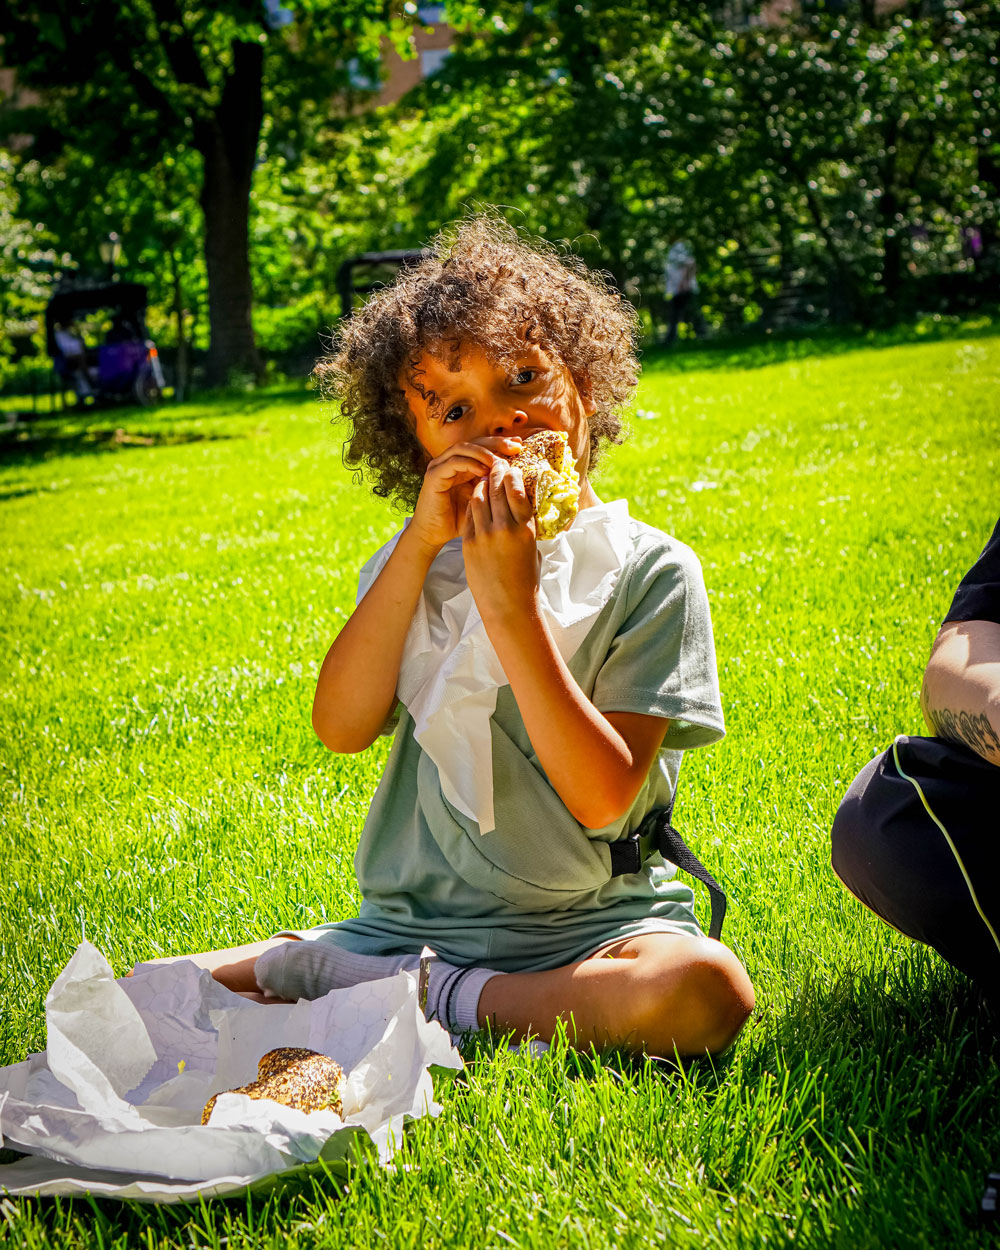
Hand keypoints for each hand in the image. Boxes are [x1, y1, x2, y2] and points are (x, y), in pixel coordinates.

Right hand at [410, 438, 521, 553]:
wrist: (434, 535)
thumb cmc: (459, 521)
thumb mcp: (483, 501)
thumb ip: (495, 488)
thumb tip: (520, 478)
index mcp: (463, 464)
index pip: (483, 446)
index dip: (501, 444)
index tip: (520, 447)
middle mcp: (450, 461)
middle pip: (475, 441)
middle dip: (496, 443)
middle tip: (514, 447)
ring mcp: (440, 466)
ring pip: (464, 447)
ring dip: (483, 452)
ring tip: (499, 461)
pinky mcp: (434, 475)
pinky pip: (454, 462)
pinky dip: (470, 463)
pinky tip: (484, 471)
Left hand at [462, 458, 538, 625]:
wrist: (508, 606)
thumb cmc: (525, 579)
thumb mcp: (532, 547)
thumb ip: (525, 525)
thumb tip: (521, 506)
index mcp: (525, 528)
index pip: (516, 489)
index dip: (512, 474)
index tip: (511, 467)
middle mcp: (505, 528)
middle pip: (496, 488)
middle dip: (495, 472)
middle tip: (496, 465)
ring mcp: (485, 535)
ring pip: (479, 497)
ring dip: (481, 484)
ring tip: (484, 479)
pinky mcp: (469, 543)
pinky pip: (469, 515)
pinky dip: (472, 503)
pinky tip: (474, 499)